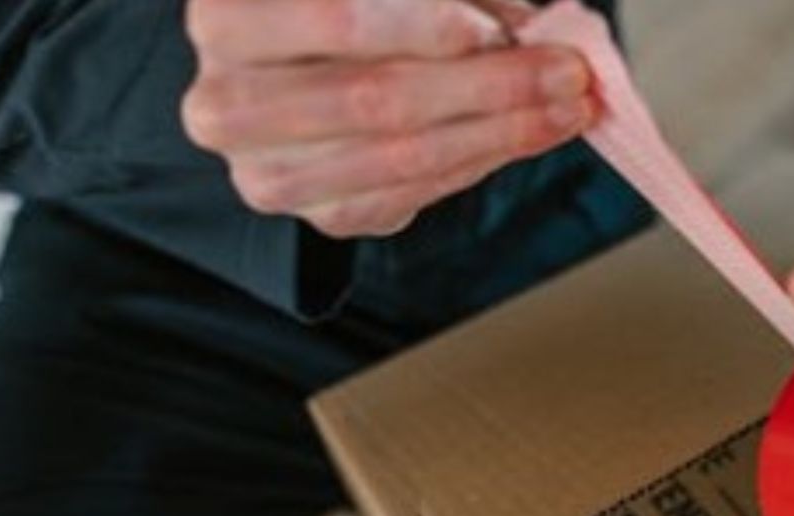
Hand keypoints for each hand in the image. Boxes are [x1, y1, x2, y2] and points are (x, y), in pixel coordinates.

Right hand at [182, 0, 593, 237]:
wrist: (291, 80)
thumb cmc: (338, 16)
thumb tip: (523, 22)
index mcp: (226, 19)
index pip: (336, 19)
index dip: (424, 24)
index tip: (499, 27)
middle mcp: (227, 104)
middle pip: (377, 99)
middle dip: (489, 86)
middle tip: (566, 71)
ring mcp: (268, 174)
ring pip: (403, 158)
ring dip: (502, 133)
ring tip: (566, 106)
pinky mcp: (318, 218)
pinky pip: (414, 196)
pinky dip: (480, 163)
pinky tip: (526, 136)